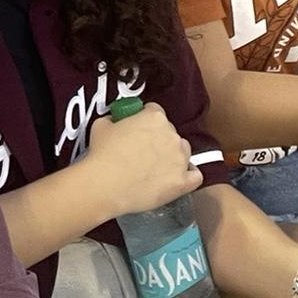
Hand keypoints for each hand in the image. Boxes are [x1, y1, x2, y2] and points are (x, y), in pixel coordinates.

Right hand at [83, 102, 201, 218]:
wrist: (105, 185)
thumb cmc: (102, 153)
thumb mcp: (101, 125)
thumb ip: (114, 119)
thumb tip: (116, 122)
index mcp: (154, 117)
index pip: (155, 112)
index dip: (145, 119)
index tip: (138, 129)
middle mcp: (172, 135)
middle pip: (170, 132)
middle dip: (159, 139)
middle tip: (143, 151)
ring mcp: (180, 159)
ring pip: (184, 152)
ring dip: (173, 156)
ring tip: (156, 167)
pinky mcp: (182, 182)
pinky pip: (195, 175)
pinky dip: (188, 175)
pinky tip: (177, 178)